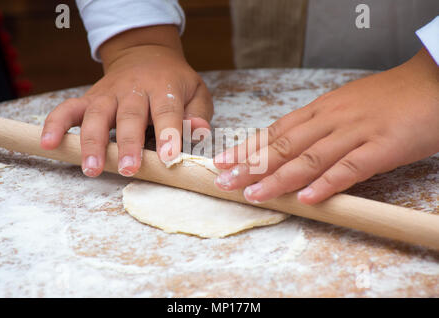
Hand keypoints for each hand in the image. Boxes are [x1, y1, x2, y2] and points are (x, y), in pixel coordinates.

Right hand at [41, 25, 212, 176]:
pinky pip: (69, 108)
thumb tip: (199, 130)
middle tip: (128, 169)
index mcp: (164, 87)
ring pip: (97, 115)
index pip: (166, 111)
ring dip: (92, 142)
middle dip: (128, 144)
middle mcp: (134, 89)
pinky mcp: (91, 98)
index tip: (169, 158)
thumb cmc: (174, 82)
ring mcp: (109, 94)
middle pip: (129, 116)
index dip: (168, 133)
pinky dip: (56, 124)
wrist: (146, 55)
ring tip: (91, 168)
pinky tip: (49, 143)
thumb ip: (198, 112)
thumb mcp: (196, 92)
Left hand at [214, 48, 438, 203]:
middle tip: (223, 181)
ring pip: (309, 157)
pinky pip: (350, 168)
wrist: (433, 80)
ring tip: (253, 194)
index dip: (247, 147)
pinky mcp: (383, 146)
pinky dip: (326, 184)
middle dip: (251, 165)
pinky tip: (307, 198)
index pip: (276, 130)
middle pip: (284, 145)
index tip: (223, 161)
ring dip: (278, 178)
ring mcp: (356, 132)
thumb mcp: (345, 105)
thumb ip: (319, 125)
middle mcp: (331, 119)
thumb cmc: (388, 97)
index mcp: (321, 109)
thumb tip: (291, 147)